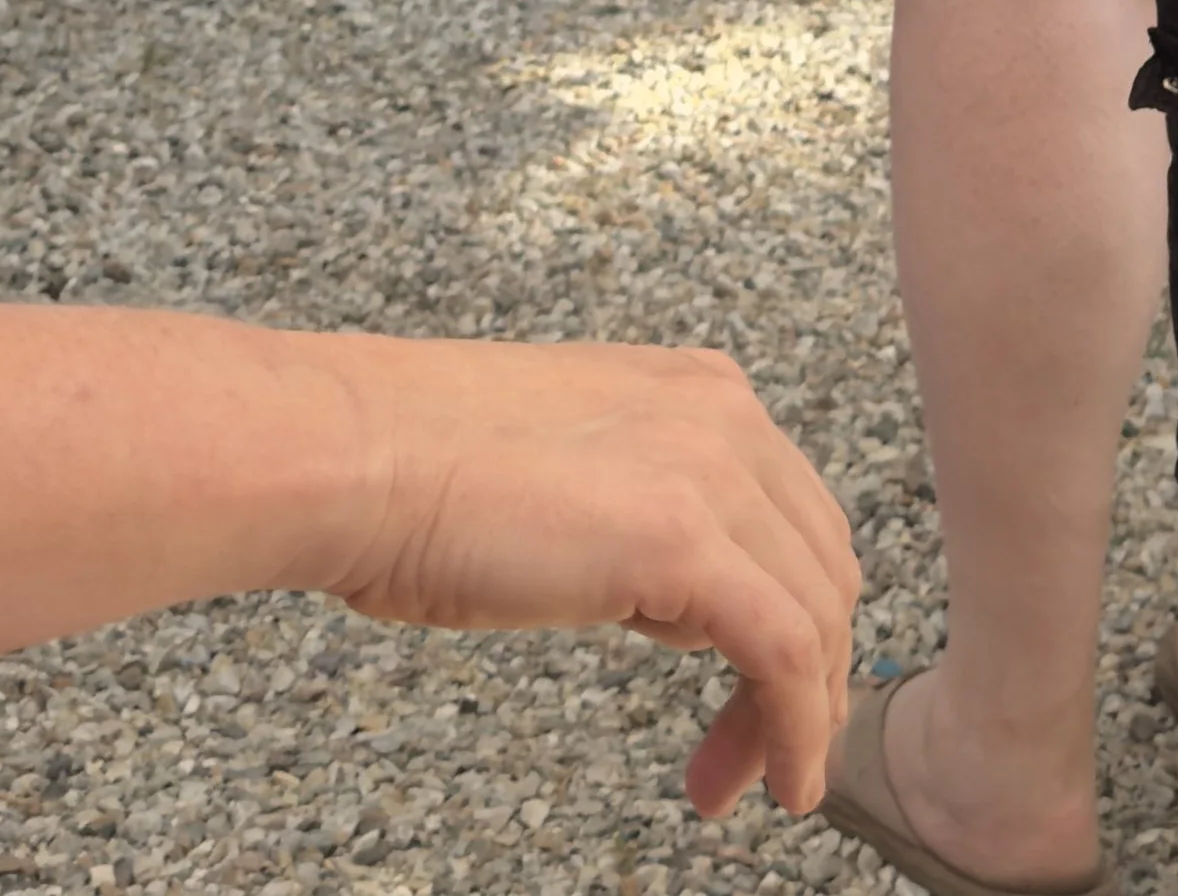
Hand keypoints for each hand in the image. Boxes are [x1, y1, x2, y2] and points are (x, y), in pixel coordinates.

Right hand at [310, 330, 859, 819]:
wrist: (358, 459)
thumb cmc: (421, 477)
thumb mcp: (572, 475)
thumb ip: (640, 509)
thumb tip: (675, 590)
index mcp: (700, 392)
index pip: (792, 518)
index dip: (792, 616)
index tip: (749, 698)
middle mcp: (725, 414)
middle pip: (819, 567)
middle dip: (805, 674)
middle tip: (750, 759)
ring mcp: (709, 471)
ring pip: (817, 614)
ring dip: (800, 716)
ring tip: (745, 786)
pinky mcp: (683, 540)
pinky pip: (787, 650)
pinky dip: (800, 729)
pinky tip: (784, 783)